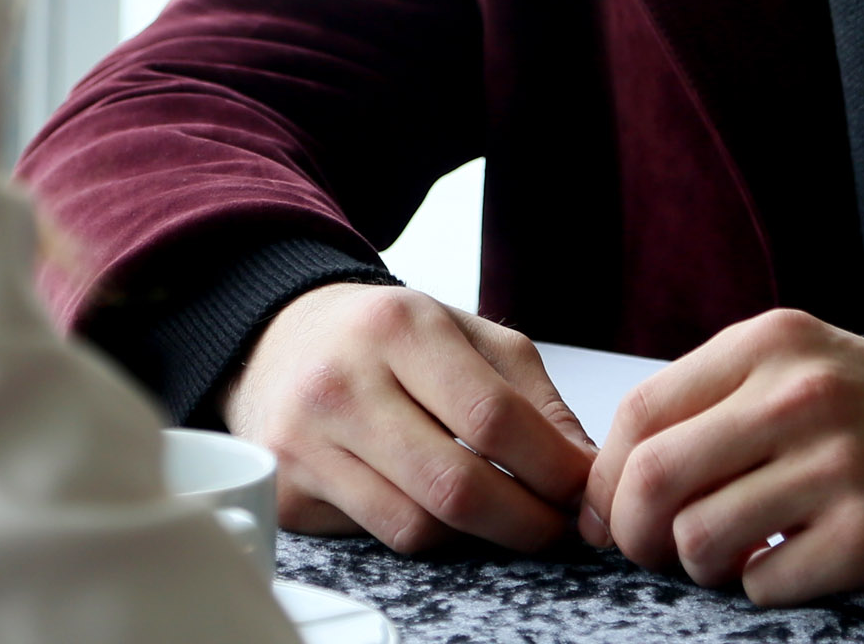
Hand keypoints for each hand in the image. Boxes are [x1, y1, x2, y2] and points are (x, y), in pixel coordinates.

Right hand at [221, 283, 595, 554]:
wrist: (280, 338)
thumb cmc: (384, 336)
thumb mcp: (464, 332)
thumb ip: (532, 394)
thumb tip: (583, 468)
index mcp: (399, 326)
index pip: (492, 417)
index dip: (551, 466)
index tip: (581, 488)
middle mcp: (343, 382)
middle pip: (455, 485)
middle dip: (525, 520)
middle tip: (556, 525)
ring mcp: (306, 443)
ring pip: (417, 526)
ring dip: (479, 535)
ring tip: (504, 514)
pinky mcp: (288, 492)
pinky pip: (379, 537)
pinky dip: (426, 532)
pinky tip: (439, 507)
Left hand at [581, 307, 863, 605]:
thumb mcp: (794, 368)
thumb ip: (708, 403)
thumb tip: (608, 481)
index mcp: (771, 344)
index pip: (641, 411)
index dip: (606, 476)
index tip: (607, 510)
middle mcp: (801, 396)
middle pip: (655, 478)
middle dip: (634, 531)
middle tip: (650, 548)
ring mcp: (838, 465)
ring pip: (700, 539)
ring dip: (700, 564)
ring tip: (732, 553)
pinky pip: (763, 584)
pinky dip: (761, 586)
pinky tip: (791, 562)